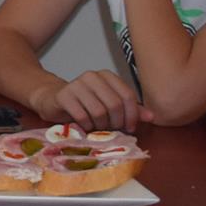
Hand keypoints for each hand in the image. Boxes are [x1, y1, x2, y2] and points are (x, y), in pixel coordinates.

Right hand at [30, 68, 153, 130]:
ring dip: (100, 125)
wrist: (53, 99)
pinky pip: (82, 116)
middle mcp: (92, 76)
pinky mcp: (63, 96)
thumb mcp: (109, 105)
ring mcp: (76, 85)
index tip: (130, 127)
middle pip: (114, 104)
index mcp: (106, 76)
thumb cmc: (84, 103)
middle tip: (113, 129)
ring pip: (99, 111)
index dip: (132, 115)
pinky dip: (86, 125)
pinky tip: (85, 125)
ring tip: (97, 126)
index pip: (127, 95)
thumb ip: (130, 109)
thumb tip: (151, 117)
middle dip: (116, 122)